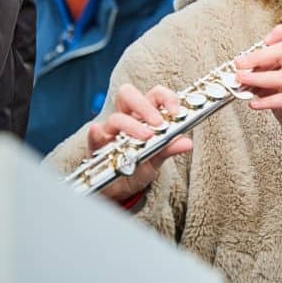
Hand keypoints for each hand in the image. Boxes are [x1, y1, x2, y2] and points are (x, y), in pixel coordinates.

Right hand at [86, 84, 192, 202]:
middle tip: (158, 123)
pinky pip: (94, 136)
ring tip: (145, 137)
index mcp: (145, 115)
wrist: (121, 188)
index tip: (177, 111)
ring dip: (131, 125)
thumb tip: (187, 143)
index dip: (166, 97)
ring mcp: (110, 131)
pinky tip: (98, 133)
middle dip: (144, 105)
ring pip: (115, 117)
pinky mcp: (97, 146)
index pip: (154, 95)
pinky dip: (96, 133)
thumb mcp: (158, 157)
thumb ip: (170, 148)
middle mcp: (127, 118)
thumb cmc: (139, 165)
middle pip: (128, 95)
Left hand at [235, 23, 281, 158]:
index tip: (262, 41)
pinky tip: (255, 104)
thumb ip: (264, 82)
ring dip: (259, 78)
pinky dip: (268, 100)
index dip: (281, 33)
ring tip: (242, 81)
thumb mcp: (278, 91)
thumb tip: (243, 76)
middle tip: (239, 63)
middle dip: (258, 56)